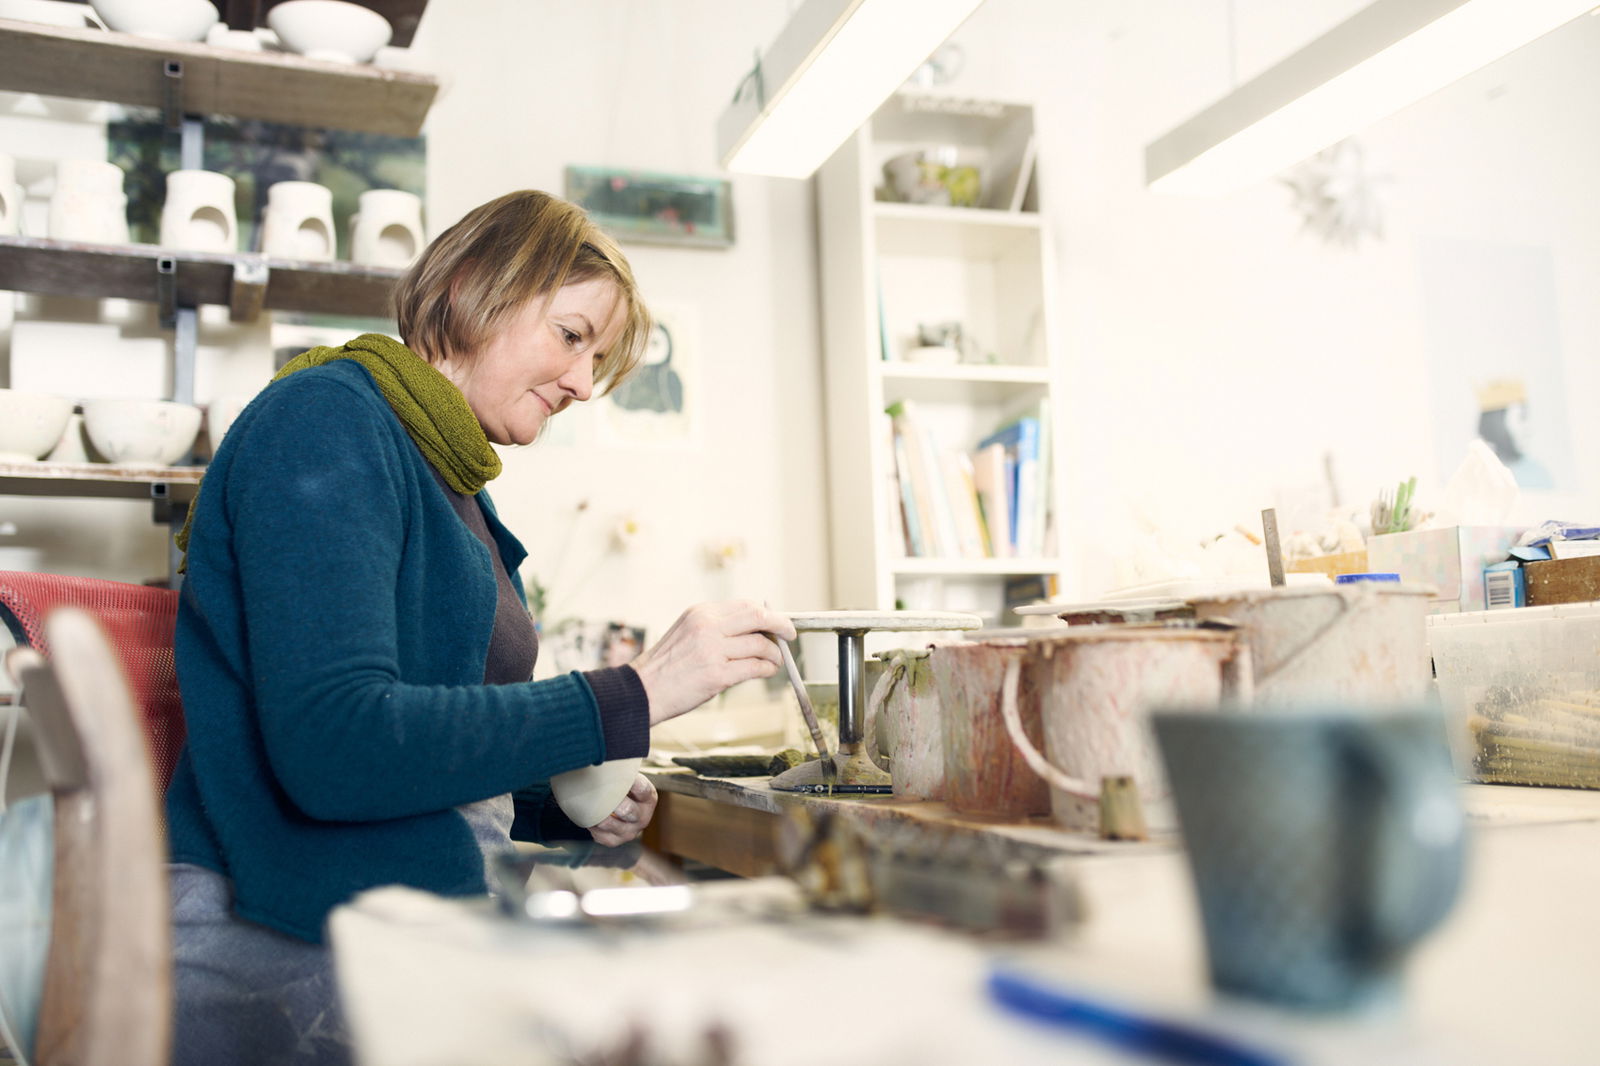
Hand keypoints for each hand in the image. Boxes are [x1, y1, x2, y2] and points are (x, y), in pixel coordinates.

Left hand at [587, 774, 656, 847]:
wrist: (620, 807)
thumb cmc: (621, 787)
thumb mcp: (627, 778)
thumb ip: (621, 771)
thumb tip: (606, 758)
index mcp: (648, 798)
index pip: (642, 790)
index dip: (630, 782)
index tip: (616, 774)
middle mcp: (642, 818)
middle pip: (627, 811)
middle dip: (612, 801)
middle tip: (599, 792)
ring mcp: (629, 832)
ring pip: (610, 825)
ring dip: (597, 814)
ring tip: (588, 803)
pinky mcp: (614, 841)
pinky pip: (599, 835)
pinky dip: (591, 824)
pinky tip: (587, 814)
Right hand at [630, 600, 796, 724]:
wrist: (641, 691)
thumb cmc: (665, 667)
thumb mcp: (687, 633)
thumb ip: (716, 627)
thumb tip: (753, 629)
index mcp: (700, 613)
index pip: (745, 605)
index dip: (767, 614)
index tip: (776, 623)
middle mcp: (707, 626)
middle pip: (758, 616)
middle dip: (781, 624)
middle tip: (788, 634)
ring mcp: (712, 650)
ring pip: (760, 643)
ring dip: (774, 653)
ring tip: (774, 661)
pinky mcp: (717, 675)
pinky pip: (755, 667)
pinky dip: (767, 668)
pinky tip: (766, 671)